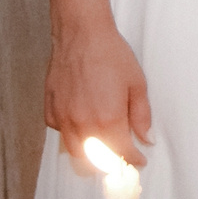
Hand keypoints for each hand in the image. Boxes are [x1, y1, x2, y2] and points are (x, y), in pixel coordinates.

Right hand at [44, 21, 152, 169]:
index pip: (121, 153)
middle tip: (121, 157)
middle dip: (110, 164)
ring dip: (90, 156)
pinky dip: (72, 137)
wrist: (82, 35)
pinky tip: (82, 127)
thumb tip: (146, 140)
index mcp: (108, 119)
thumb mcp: (137, 84)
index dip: (133, 160)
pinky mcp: (50, 111)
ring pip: (75, 152)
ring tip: (103, 149)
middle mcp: (83, 124)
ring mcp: (63, 119)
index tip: (138, 160)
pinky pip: (61, 134)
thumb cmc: (110, 55)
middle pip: (96, 161)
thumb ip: (142, 116)